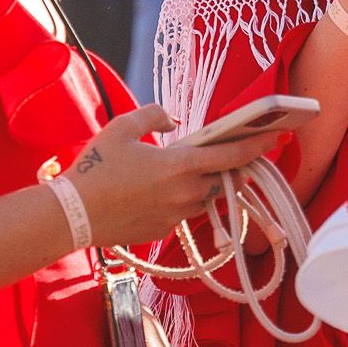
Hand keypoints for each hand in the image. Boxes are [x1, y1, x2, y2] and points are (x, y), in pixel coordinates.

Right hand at [65, 105, 289, 249]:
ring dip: (210, 184)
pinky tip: (166, 188)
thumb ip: (153, 116)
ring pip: (207, 198)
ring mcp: (175, 215)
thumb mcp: (121, 128)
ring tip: (199, 169)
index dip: (257, 145)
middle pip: (226, 180)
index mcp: (179, 166)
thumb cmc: (94, 168)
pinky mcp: (163, 230)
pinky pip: (186, 212)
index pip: (232, 156)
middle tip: (236, 153)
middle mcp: (184, 193)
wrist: (71, 215)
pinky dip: (186, 198)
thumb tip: (172, 122)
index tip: (276, 136)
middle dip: (236, 167)